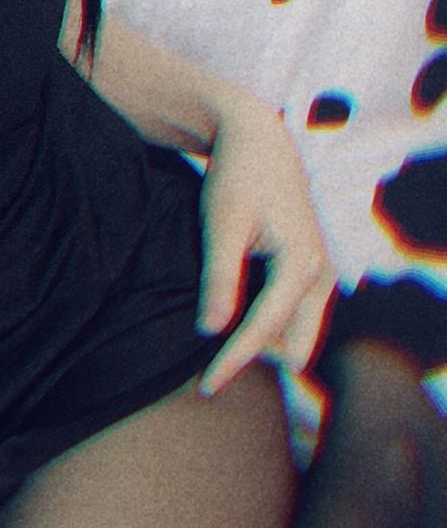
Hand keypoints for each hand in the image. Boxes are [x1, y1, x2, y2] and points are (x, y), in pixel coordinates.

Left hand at [196, 97, 335, 395]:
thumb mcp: (221, 224)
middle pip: (292, 344)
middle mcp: (321, 274)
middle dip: (257, 361)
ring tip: (215, 354)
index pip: (265, 329)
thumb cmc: (237, 176)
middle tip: (208, 374)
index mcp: (302, 264)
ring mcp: (322, 272)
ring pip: (297, 332)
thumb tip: (210, 331)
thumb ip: (219, 277)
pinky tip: (233, 325)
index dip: (233, 360)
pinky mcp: (311, 269)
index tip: (207, 388)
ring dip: (263, 345)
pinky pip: (294, 314)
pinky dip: (268, 326)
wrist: (259, 140)